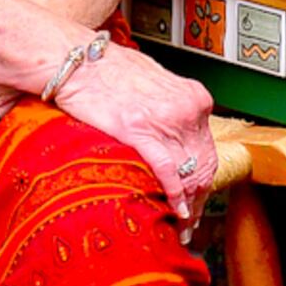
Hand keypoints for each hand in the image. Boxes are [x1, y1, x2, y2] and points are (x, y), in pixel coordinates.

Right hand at [50, 42, 216, 223]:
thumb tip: (175, 138)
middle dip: (199, 199)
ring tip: (181, 225)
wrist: (76, 60)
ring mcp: (166, 121)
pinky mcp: (140, 131)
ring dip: (188, 204)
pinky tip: (175, 210)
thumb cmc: (108, 69)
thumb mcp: (156, 84)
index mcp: (194, 97)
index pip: (208, 149)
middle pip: (203, 165)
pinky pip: (167, 170)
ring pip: (189, 173)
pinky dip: (174, 194)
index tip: (198, 199)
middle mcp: (187, 109)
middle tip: (190, 222)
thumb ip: (172, 109)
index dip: (205, 180)